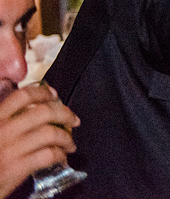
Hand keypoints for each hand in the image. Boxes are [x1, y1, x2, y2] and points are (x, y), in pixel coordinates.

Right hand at [0, 83, 77, 198]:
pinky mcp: (16, 168)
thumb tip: (20, 100)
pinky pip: (47, 154)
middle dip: (65, 114)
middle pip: (43, 112)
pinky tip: (61, 157)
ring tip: (69, 143)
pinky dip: (60, 155)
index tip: (53, 94)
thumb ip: (5, 117)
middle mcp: (2, 130)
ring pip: (50, 133)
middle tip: (72, 119)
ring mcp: (10, 149)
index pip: (23, 96)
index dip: (42, 92)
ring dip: (66, 137)